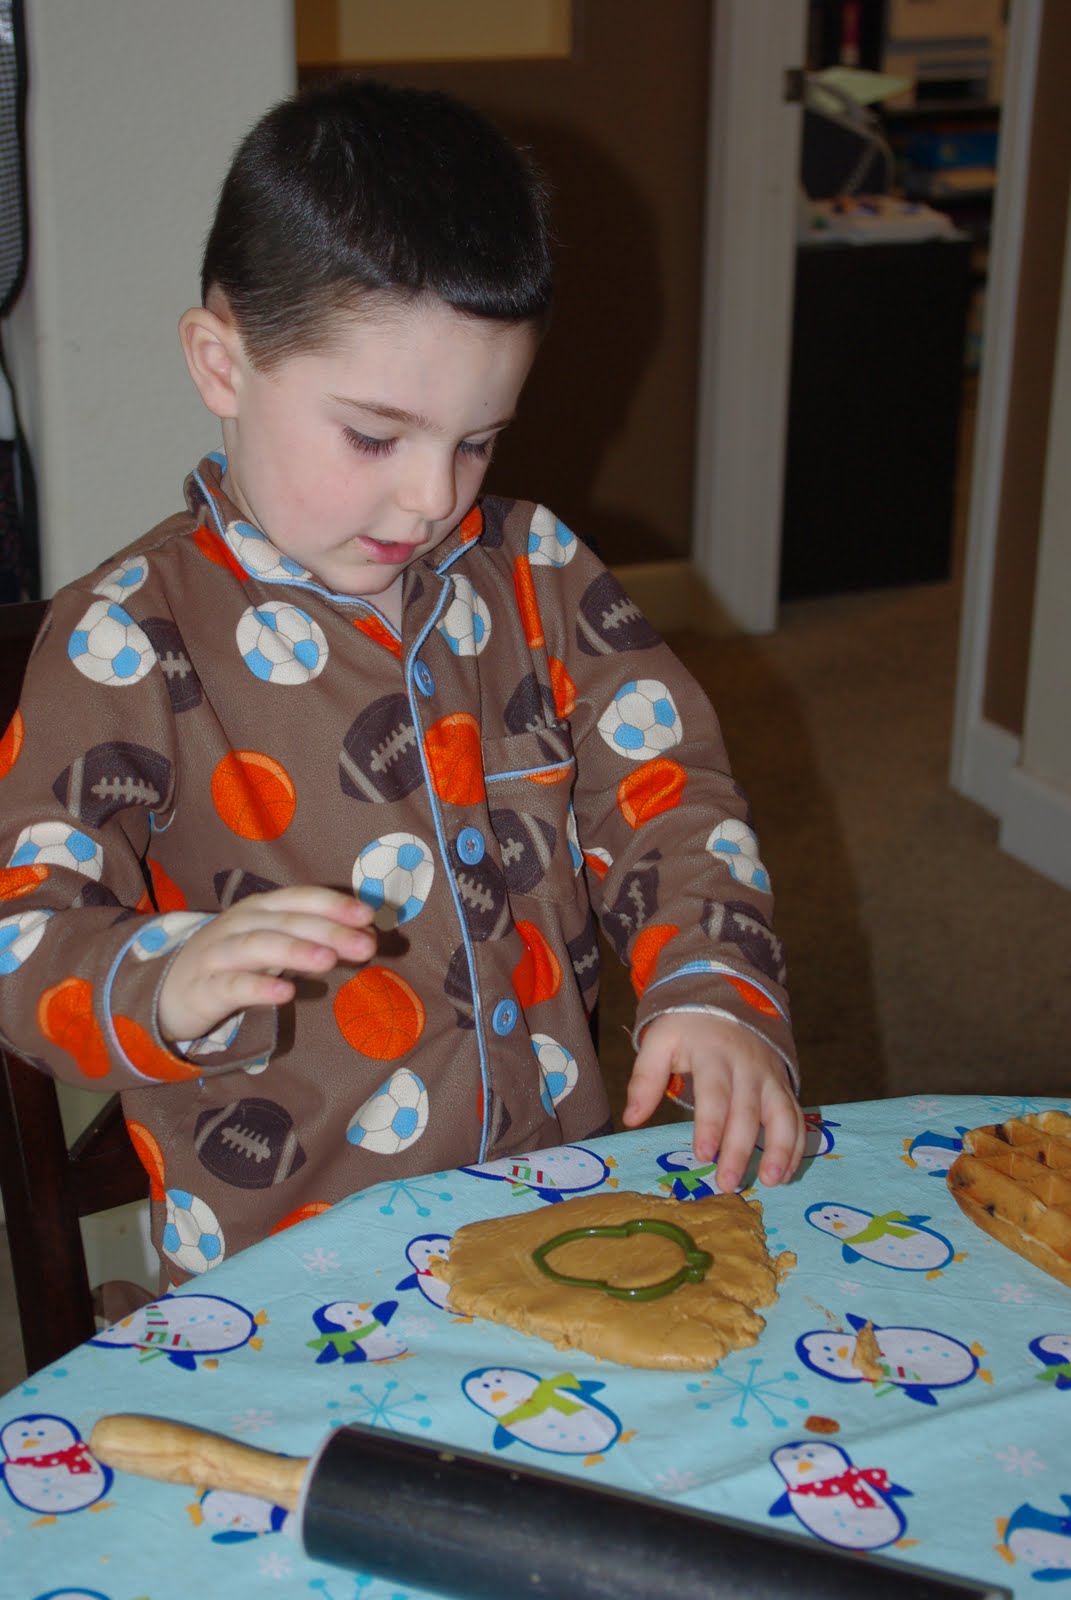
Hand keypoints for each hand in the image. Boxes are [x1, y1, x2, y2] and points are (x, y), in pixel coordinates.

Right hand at [157, 886, 376, 1043]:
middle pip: (287, 921)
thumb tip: (366, 935)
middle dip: (329, 931)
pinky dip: (260, 988)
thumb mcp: (273, 946)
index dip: (334, 904)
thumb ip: (313, 940)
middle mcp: (239, 923)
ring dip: (296, 951)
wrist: (168, 990)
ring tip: (330, 961)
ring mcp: (219, 953)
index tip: (369, 915)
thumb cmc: (233, 964)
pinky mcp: (204, 988)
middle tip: (367, 945)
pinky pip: (233, 986)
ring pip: (259, 946)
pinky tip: (286, 994)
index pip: (299, 898)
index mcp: (259, 908)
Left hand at [622, 1012, 804, 1190]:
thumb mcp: (660, 1042)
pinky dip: (796, 1146)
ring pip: (782, 1114)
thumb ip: (645, 1078)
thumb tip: (631, 1120)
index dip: (710, 1124)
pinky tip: (785, 1174)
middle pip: (747, 1111)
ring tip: (769, 1182)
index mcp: (713, 1054)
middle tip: (727, 1183)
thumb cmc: (688, 1030)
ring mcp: (770, 1077)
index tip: (702, 1155)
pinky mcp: (783, 1087)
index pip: (714, 1092)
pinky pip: (796, 1117)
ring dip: (779, 1150)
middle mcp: (748, 1067)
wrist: (728, 1002)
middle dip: (739, 1149)